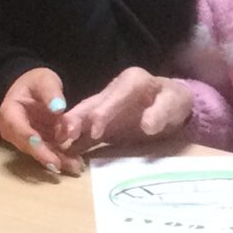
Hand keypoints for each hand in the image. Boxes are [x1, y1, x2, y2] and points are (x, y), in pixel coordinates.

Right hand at [0, 66, 78, 175]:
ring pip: (39, 153)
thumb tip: (58, 108)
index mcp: (9, 112)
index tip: (43, 149)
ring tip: (75, 167)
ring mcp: (24, 139)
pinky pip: (48, 153)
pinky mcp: (36, 144)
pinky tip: (75, 163)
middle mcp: (12, 130)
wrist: (34, 88)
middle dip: (46, 156)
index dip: (31, 140)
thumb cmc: (37, 82)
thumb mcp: (44, 80)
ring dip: (56, 161)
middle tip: (64, 165)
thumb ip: (50, 92)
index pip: (19, 129)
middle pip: (28, 146)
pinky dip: (61, 158)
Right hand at [56, 67, 190, 155]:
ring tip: (57, 143)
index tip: (96, 130)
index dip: (104, 111)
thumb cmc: (174, 101)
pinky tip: (64, 151)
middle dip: (77, 119)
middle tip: (64, 134)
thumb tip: (147, 126)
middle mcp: (113, 91)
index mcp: (132, 81)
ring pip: (84, 116)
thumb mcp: (174, 104)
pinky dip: (75, 141)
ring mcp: (105, 106)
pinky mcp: (101, 122)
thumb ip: (161, 113)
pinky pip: (86, 131)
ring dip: (70, 130)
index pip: (116, 94)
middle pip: (92, 103)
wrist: (170, 106)